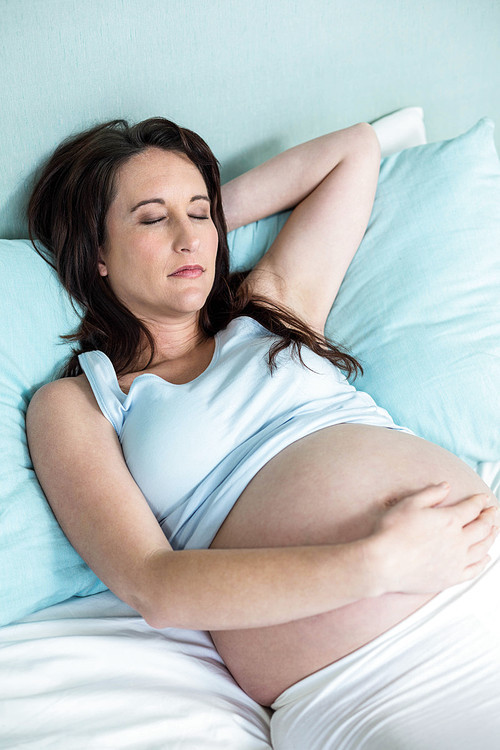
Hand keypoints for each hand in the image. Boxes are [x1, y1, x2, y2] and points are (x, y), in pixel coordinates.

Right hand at [372, 483, 498, 594]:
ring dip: (491, 537)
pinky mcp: (451, 577)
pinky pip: (474, 570)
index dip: (480, 501)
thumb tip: (445, 486)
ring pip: (482, 548)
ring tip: (494, 531)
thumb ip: (431, 493)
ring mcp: (456, 561)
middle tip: (493, 512)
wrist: (383, 563)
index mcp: (449, 520)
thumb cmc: (392, 533)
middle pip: (482, 527)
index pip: (472, 508)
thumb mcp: (409, 504)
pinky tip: (485, 558)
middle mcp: (458, 541)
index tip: (484, 497)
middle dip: (490, 517)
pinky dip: (483, 562)